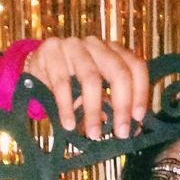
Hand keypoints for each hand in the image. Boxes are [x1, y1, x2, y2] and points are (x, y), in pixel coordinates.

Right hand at [24, 36, 148, 138]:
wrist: (37, 66)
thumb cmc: (73, 81)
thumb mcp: (98, 91)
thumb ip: (114, 106)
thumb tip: (133, 130)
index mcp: (114, 51)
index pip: (136, 66)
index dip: (141, 92)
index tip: (138, 118)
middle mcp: (97, 45)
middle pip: (118, 71)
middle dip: (122, 105)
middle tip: (121, 132)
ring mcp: (74, 45)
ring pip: (91, 78)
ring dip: (93, 111)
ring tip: (94, 134)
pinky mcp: (51, 51)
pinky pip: (62, 82)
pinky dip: (67, 107)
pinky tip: (69, 124)